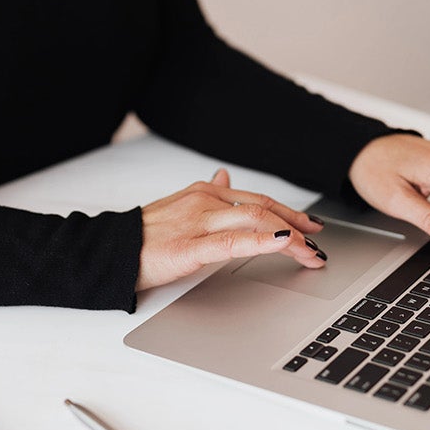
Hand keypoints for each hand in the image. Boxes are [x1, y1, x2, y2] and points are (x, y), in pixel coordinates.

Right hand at [137, 168, 325, 290]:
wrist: (109, 251)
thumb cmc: (142, 236)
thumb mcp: (178, 206)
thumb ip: (206, 193)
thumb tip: (224, 176)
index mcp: (204, 192)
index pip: (256, 200)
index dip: (288, 212)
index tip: (309, 225)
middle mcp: (205, 201)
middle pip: (263, 209)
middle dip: (298, 225)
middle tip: (319, 242)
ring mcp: (199, 221)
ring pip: (256, 222)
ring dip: (291, 238)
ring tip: (311, 253)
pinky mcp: (191, 246)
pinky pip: (234, 242)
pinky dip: (264, 242)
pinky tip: (284, 244)